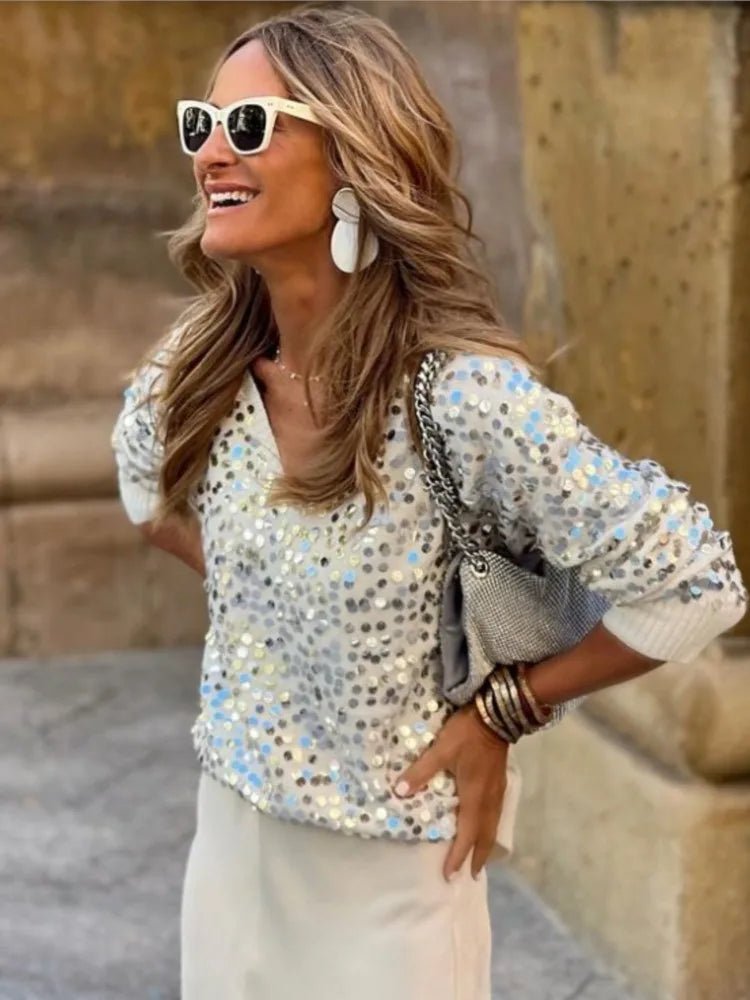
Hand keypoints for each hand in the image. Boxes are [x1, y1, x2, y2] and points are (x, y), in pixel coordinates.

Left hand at [391, 701, 509, 882]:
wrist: (496, 715)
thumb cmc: (467, 734)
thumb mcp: (441, 750)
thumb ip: (421, 771)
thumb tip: (399, 791)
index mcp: (474, 796)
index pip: (466, 834)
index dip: (458, 856)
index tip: (450, 875)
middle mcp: (488, 799)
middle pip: (485, 836)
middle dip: (477, 857)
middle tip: (470, 876)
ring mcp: (497, 791)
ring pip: (493, 826)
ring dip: (485, 845)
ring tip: (479, 858)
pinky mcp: (500, 782)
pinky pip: (496, 815)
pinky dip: (490, 829)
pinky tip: (485, 826)